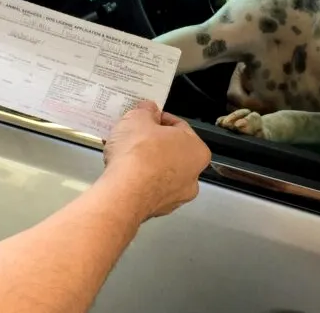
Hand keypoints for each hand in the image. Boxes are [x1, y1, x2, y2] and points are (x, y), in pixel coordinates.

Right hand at [99, 101, 210, 220]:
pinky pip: (148, 188)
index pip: (179, 127)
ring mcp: (175, 197)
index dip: (159, 119)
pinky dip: (138, 180)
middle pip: (171, 152)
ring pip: (160, 172)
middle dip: (152, 143)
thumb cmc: (138, 153)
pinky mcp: (156, 210)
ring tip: (123, 154)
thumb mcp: (138, 117)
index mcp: (197, 151)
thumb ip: (146, 110)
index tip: (145, 117)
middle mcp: (192, 176)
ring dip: (145, 163)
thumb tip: (148, 109)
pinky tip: (122, 173)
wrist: (123, 192)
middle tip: (133, 136)